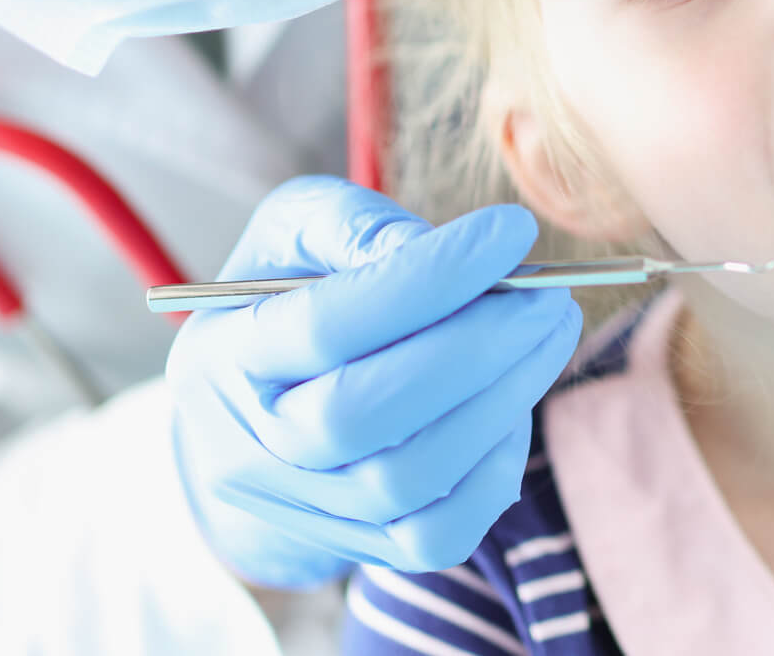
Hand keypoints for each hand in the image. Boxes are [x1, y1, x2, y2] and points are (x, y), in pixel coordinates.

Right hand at [166, 177, 581, 587]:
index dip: (430, 277)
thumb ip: (351, 226)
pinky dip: (497, 463)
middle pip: (363, 415)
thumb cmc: (291, 298)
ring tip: (549, 330)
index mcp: (224, 357)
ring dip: (504, 396)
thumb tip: (426, 247)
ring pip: (412, 476)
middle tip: (547, 294)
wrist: (257, 415)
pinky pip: (442, 531)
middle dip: (477, 346)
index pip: (325, 324)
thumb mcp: (296, 233)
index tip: (513, 230)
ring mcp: (307, 509)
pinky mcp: (365, 547)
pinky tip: (516, 398)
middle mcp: (253, 448)